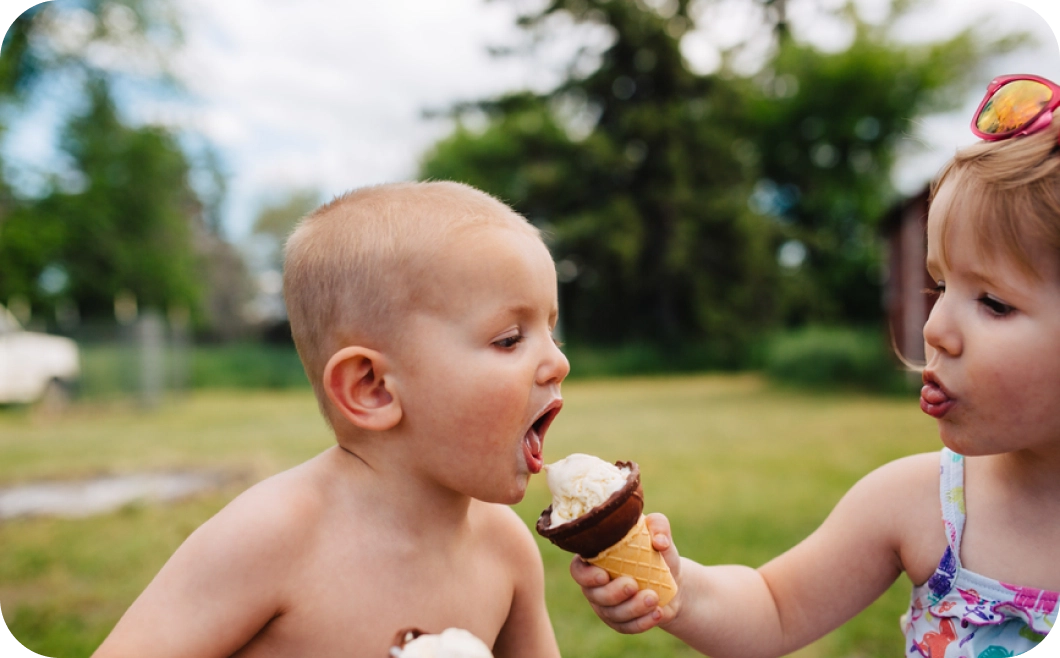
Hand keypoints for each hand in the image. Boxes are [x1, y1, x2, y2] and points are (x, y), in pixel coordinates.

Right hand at [569, 513, 681, 633]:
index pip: (578, 569)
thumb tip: (659, 541)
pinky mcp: (620, 622)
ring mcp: (606, 606)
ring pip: (611, 613)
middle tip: (633, 585)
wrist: (673, 581)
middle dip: (612, 593)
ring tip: (654, 598)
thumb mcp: (659, 533)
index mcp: (596, 559)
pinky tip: (657, 613)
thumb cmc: (658, 552)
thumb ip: (658, 525)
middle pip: (593, 595)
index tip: (604, 575)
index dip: (586, 576)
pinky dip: (641, 622)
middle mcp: (595, 584)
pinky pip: (625, 627)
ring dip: (632, 608)